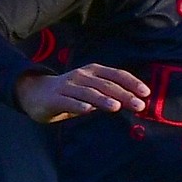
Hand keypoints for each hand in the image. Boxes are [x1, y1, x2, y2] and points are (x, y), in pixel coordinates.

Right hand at [15, 63, 148, 121]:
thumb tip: (137, 103)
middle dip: (124, 95)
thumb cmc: (71, 93)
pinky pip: (67, 102)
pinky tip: (87, 110)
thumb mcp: (92, 90)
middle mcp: (81, 76)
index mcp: (93, 72)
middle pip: (106, 85)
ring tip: (116, 106)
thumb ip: (111, 95)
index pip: (116, 75)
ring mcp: (67, 86)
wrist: (35, 92)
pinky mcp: (54, 98)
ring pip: (88, 92)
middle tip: (139, 105)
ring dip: (103, 99)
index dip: (132, 82)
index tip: (146, 93)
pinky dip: (78, 105)